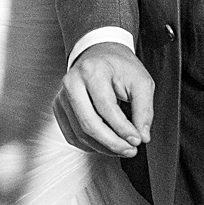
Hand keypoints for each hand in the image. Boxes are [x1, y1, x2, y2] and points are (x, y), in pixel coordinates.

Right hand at [54, 42, 153, 157]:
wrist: (100, 54)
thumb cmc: (120, 67)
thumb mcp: (141, 82)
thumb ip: (144, 110)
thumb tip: (142, 136)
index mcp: (92, 71)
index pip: (106, 108)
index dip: (123, 129)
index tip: (137, 139)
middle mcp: (72, 82)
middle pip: (89, 124)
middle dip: (112, 143)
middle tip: (129, 150)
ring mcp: (62, 95)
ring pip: (80, 133)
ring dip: (102, 147)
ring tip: (121, 148)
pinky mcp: (59, 107)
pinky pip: (72, 135)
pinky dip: (89, 145)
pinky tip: (105, 144)